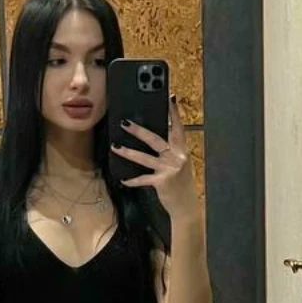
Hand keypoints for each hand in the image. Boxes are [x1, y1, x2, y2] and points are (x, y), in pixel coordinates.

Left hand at [111, 95, 199, 219]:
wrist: (187, 206)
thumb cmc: (180, 182)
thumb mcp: (179, 163)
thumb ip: (170, 150)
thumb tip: (152, 136)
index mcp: (182, 149)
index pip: (178, 127)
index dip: (174, 112)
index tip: (170, 97)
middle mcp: (178, 157)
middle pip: (157, 139)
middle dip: (140, 130)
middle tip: (125, 122)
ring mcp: (170, 169)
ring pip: (146, 158)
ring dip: (128, 152)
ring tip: (114, 146)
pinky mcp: (163, 182)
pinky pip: (144, 179)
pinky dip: (132, 180)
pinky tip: (123, 179)